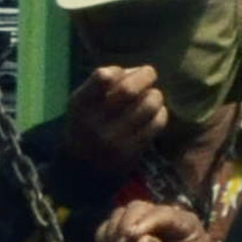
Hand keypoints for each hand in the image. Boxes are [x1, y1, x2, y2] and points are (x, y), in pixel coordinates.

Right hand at [63, 62, 170, 178]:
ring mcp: (114, 140)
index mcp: (80, 104)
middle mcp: (94, 122)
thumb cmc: (86, 125)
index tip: (122, 73)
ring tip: (153, 96)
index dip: (120, 70)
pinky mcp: (131, 153)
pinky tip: (155, 114)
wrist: (81, 170)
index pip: (102, 77)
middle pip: (129, 90)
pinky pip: (156, 125)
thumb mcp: (83, 103)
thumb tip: (138, 71)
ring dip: (155, 96)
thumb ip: (104, 84)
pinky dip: (160, 114)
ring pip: (148, 105)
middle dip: (145, 76)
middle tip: (150, 75)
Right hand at [95, 196, 229, 241]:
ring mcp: (142, 226)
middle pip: (137, 208)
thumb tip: (140, 241)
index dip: (144, 222)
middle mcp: (162, 218)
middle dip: (125, 225)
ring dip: (113, 231)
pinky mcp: (126, 238)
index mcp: (183, 222)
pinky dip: (103, 237)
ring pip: (120, 215)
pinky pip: (109, 229)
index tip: (131, 237)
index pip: (161, 214)